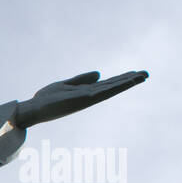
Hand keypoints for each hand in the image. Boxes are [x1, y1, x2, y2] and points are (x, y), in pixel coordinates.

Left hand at [14, 70, 147, 127]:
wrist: (34, 109)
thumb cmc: (45, 99)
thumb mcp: (65, 85)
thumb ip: (81, 80)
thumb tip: (99, 74)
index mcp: (85, 92)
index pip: (107, 84)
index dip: (121, 78)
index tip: (135, 73)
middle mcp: (89, 96)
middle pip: (113, 86)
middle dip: (129, 80)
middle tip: (147, 74)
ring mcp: (88, 99)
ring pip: (112, 89)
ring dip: (127, 82)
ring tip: (143, 75)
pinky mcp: (85, 100)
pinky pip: (104, 92)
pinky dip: (116, 86)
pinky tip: (126, 82)